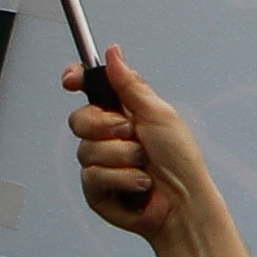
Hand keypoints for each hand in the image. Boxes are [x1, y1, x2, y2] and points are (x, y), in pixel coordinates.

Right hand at [65, 45, 198, 235]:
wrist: (185, 203)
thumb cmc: (181, 161)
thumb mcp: (159, 114)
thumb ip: (131, 85)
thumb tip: (113, 53)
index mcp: (123, 113)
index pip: (89, 89)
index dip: (75, 80)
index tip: (71, 80)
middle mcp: (108, 136)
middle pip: (79, 118)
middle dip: (105, 126)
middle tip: (131, 134)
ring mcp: (100, 162)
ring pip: (87, 149)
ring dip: (122, 157)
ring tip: (144, 166)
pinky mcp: (96, 188)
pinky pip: (93, 176)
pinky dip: (122, 178)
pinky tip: (140, 184)